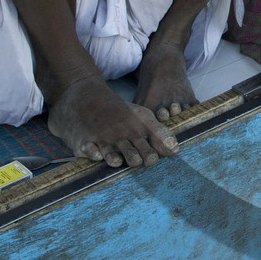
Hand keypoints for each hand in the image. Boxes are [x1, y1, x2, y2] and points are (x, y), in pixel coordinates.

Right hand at [46, 75, 177, 168]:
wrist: (88, 98)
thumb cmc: (121, 114)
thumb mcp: (142, 117)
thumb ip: (159, 134)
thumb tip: (175, 150)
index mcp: (139, 126)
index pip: (155, 138)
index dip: (162, 148)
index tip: (167, 153)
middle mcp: (122, 133)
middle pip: (136, 151)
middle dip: (143, 158)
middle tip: (146, 160)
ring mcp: (104, 138)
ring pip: (114, 154)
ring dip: (121, 159)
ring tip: (126, 161)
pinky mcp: (85, 142)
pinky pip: (89, 151)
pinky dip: (93, 153)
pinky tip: (97, 155)